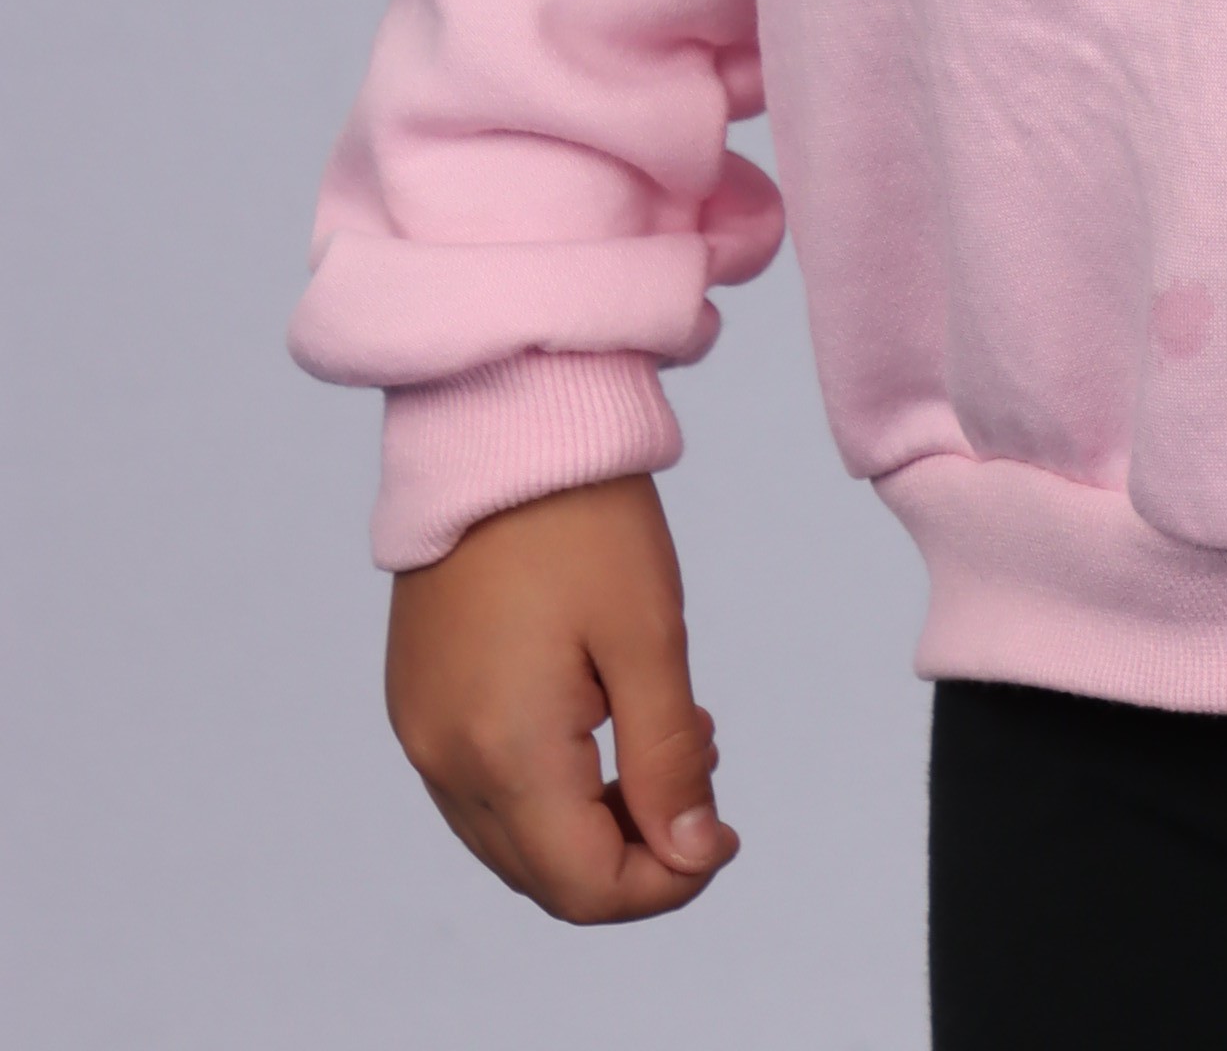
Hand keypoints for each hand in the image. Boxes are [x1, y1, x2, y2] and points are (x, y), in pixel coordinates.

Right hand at [384, 472, 736, 922]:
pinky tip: (602, 720)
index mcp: (502, 752)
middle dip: (635, 852)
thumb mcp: (649, 638)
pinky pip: (483, 790)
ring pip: (514, 840)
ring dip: (593, 823)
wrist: (500, 423)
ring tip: (664, 738)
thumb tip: (692, 856)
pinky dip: (549, 787)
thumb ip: (668, 761)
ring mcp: (421, 733)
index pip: (585, 888)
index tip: (723, 833)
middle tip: (700, 775)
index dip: (666, 884)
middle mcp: (444, 761)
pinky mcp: (418, 702)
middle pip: (546, 877)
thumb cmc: (582, 518)